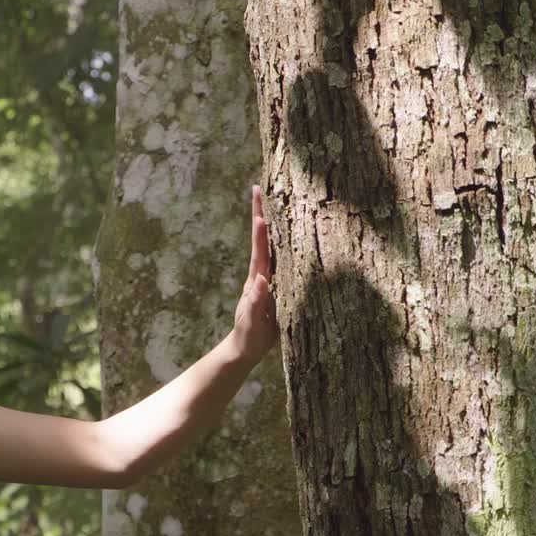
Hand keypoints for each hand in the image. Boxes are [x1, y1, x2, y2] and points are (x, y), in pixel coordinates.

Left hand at [231, 185, 277, 363]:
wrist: (245, 349)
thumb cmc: (249, 336)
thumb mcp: (253, 323)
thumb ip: (257, 304)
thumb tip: (260, 281)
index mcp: (257, 280)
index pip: (259, 251)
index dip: (260, 232)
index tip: (260, 212)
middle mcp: (262, 273)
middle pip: (262, 239)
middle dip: (261, 213)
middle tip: (259, 187)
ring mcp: (268, 278)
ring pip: (271, 245)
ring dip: (271, 222)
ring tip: (273, 198)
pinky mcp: (276, 285)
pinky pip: (281, 258)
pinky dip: (283, 241)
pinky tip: (289, 230)